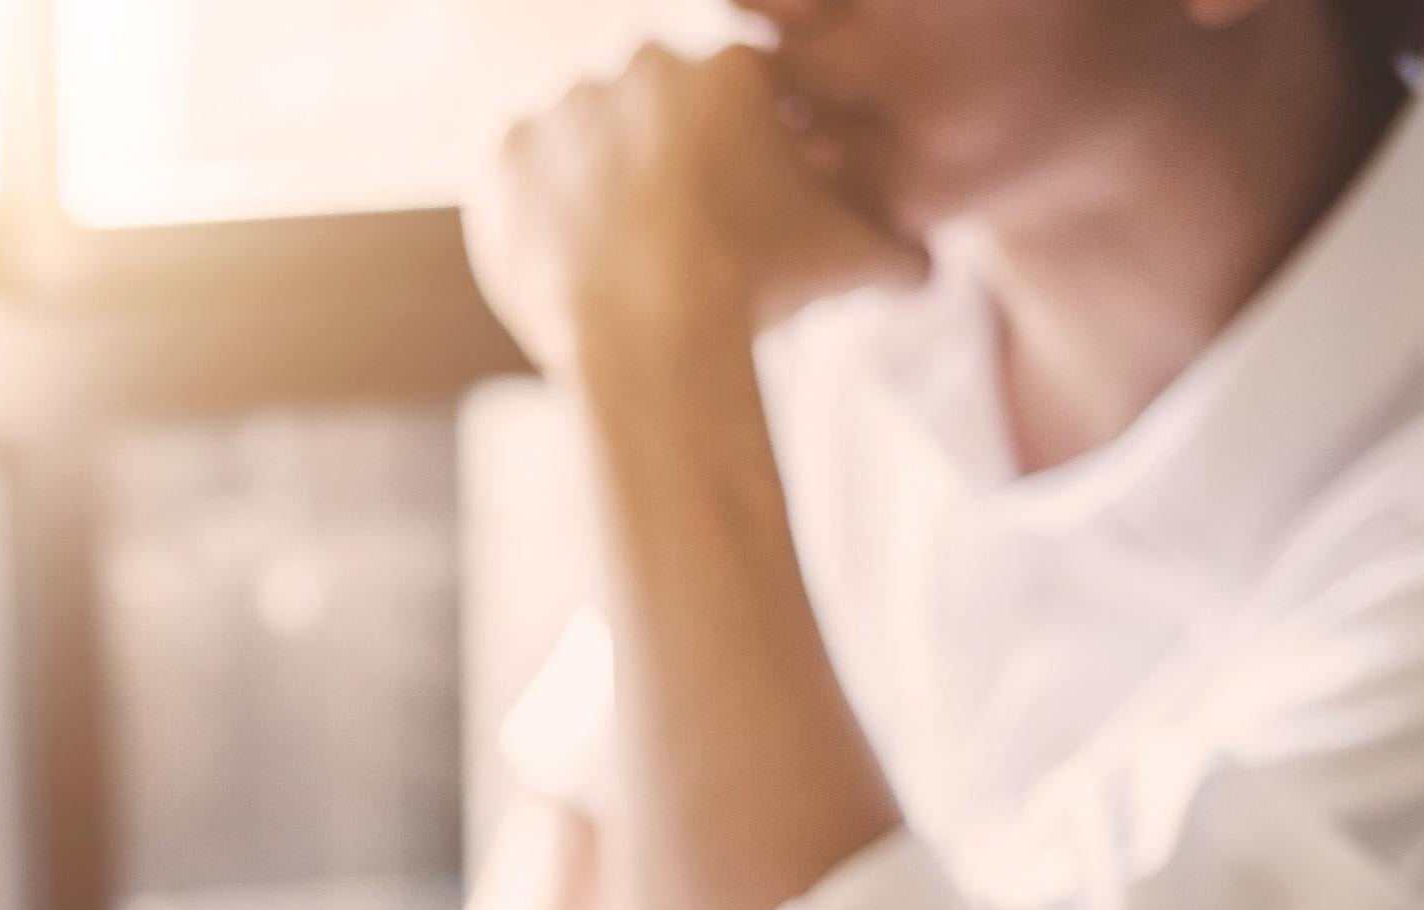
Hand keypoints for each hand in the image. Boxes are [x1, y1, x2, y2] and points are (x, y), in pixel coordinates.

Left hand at [465, 45, 922, 376]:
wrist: (654, 337)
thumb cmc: (760, 293)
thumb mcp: (852, 265)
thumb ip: (897, 252)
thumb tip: (925, 268)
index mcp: (730, 66)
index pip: (732, 109)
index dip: (731, 173)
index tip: (727, 225)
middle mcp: (643, 57)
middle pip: (653, 118)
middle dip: (659, 176)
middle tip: (669, 251)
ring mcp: (562, 99)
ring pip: (581, 144)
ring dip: (592, 191)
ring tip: (614, 265)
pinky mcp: (499, 151)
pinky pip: (513, 178)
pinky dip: (532, 218)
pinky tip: (563, 265)